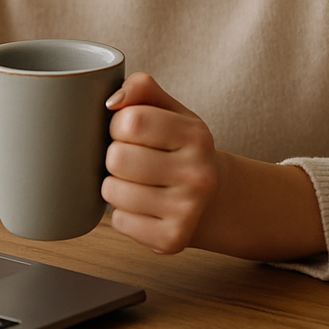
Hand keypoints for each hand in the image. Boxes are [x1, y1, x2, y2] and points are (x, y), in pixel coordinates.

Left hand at [102, 73, 221, 254]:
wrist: (215, 198)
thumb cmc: (182, 148)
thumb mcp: (171, 110)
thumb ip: (142, 88)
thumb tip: (112, 101)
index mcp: (196, 135)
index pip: (131, 120)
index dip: (118, 124)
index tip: (128, 130)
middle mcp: (197, 174)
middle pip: (117, 157)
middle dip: (114, 155)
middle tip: (131, 158)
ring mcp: (187, 210)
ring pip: (112, 191)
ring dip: (115, 185)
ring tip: (136, 182)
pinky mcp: (172, 240)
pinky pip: (119, 221)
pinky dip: (123, 213)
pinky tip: (143, 206)